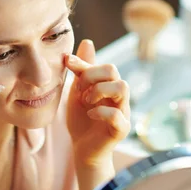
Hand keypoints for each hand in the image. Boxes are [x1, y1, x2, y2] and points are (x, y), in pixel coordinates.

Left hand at [65, 39, 130, 166]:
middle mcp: (119, 97)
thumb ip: (82, 70)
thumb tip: (87, 41)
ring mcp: (123, 112)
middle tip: (80, 91)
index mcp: (109, 86)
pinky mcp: (121, 129)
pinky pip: (117, 114)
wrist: (82, 149)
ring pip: (123, 87)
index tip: (67, 64)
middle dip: (92, 76)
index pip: (104, 65)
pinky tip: (90, 115)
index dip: (85, 63)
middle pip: (114, 71)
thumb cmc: (82, 119)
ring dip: (99, 91)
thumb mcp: (78, 91)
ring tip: (87, 102)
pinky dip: (100, 112)